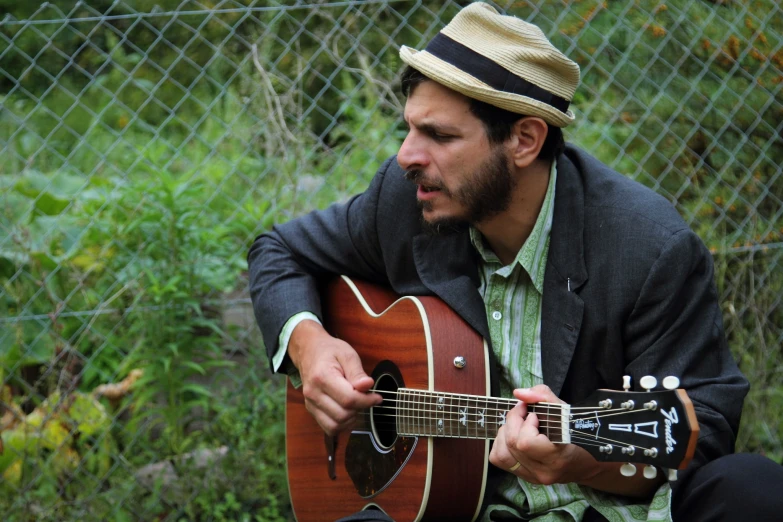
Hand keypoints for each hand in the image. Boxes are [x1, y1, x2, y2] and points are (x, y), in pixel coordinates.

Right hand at [289, 320, 382, 435]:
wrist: (309, 351)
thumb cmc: (330, 351)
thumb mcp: (347, 354)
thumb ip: (357, 372)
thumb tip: (368, 386)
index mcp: (322, 377)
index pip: (349, 399)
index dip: (367, 401)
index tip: (377, 397)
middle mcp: (313, 393)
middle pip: (342, 415)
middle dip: (360, 409)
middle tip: (367, 398)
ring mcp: (310, 403)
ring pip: (335, 426)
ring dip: (351, 419)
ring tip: (357, 404)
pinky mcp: (311, 410)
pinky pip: (328, 428)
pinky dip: (342, 424)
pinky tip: (348, 412)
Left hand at [489, 384, 598, 485]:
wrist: (586, 462)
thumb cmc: (578, 434)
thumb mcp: (566, 411)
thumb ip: (543, 397)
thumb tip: (519, 393)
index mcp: (557, 457)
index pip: (525, 442)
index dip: (525, 423)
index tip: (534, 414)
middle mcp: (543, 471)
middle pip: (512, 444)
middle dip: (513, 421)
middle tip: (524, 412)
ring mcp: (533, 477)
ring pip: (502, 453)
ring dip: (505, 433)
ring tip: (519, 425)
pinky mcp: (524, 477)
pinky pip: (500, 459)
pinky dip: (502, 444)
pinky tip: (515, 436)